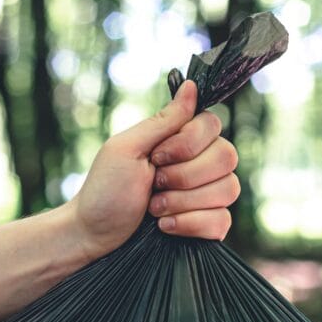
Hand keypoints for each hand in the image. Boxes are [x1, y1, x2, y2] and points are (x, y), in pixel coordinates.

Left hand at [65, 80, 240, 260]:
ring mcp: (206, 196)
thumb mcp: (127, 148)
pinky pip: (223, 222)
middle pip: (226, 157)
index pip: (213, 125)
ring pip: (228, 190)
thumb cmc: (105, 190)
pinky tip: (166, 228)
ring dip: (184, 203)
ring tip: (154, 209)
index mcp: (180, 141)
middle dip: (184, 177)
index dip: (188, 144)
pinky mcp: (207, 225)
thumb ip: (163, 120)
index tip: (157, 158)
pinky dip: (191, 225)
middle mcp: (199, 165)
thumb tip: (191, 86)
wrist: (93, 236)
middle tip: (153, 185)